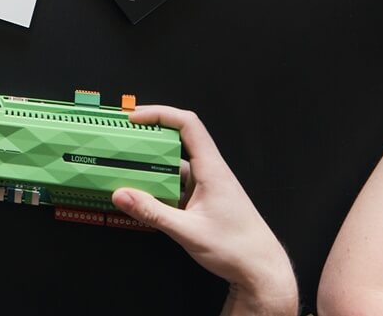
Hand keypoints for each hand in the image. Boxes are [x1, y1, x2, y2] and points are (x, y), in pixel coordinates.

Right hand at [111, 106, 297, 315]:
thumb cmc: (236, 249)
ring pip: (176, 164)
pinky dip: (160, 185)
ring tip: (128, 169)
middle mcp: (211, 172)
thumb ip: (152, 212)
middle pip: (179, 140)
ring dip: (153, 165)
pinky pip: (178, 183)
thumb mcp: (188, 231)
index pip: (188, 124)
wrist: (261, 270)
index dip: (160, 114)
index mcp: (212, 169)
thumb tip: (121, 195)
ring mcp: (208, 186)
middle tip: (125, 140)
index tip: (135, 118)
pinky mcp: (204, 200)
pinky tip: (145, 197)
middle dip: (151, 137)